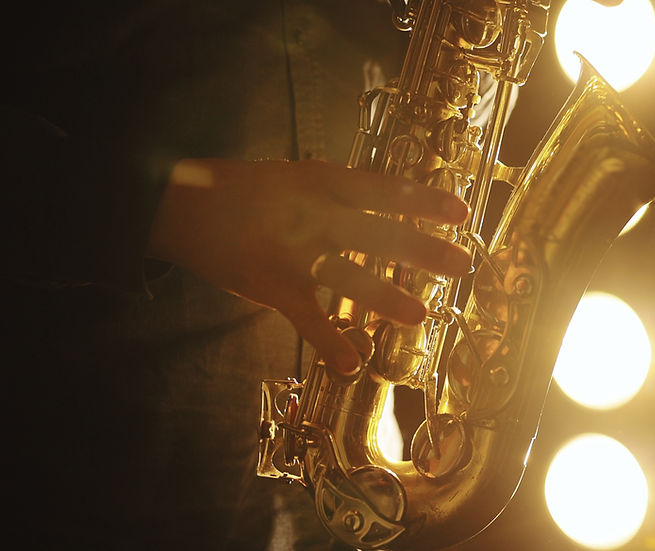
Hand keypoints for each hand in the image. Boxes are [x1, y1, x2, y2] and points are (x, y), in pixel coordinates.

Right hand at [147, 158, 470, 372]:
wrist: (183, 205)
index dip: (425, 201)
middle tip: (463, 264)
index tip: (462, 212)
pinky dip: (329, 345)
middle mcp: (314, 216)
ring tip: (422, 316)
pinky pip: (307, 321)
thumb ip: (340, 192)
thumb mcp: (297, 176)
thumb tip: (388, 202)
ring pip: (349, 278)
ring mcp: (294, 254)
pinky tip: (352, 365)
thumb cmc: (247, 189)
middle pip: (379, 235)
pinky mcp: (274, 287)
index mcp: (322, 183)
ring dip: (388, 298)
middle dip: (424, 251)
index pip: (385, 190)